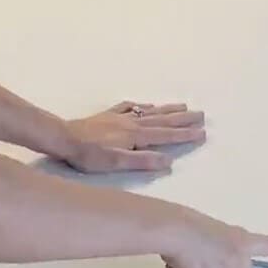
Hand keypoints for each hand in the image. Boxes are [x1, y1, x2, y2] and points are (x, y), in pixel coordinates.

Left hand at [62, 101, 205, 173]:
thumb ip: (143, 161)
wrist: (65, 137)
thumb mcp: (117, 163)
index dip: (185, 135)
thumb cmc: (90, 155)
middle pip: (163, 120)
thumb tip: (168, 161)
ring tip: (184, 105)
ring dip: (168, 109)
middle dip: (183, 118)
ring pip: (150, 111)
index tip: (202, 132)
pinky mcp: (109, 115)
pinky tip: (147, 104)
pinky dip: (143, 106)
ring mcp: (121, 117)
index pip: (166, 136)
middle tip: (202, 114)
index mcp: (136, 137)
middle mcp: (133, 123)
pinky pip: (130, 107)